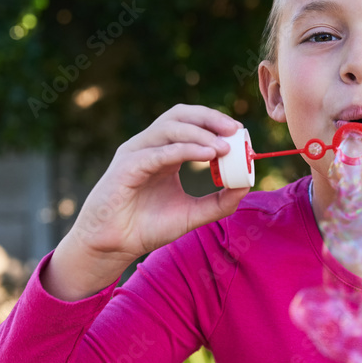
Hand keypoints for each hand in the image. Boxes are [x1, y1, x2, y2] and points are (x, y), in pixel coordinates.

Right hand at [69, 104, 249, 263]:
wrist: (115, 246)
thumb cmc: (147, 227)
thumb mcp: (192, 214)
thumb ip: (219, 202)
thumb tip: (246, 186)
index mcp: (164, 152)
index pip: (191, 123)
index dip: (214, 122)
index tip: (239, 133)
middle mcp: (149, 147)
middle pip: (179, 115)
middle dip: (209, 118)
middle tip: (234, 129)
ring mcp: (135, 153)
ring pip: (169, 128)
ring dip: (199, 134)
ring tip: (223, 147)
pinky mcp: (126, 167)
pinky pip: (157, 152)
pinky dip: (183, 150)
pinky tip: (206, 155)